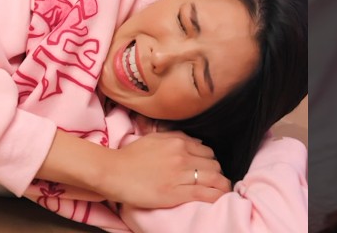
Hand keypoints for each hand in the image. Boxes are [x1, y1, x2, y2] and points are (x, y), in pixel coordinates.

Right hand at [104, 131, 231, 208]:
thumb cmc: (130, 156)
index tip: (209, 170)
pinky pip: (205, 194)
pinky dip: (216, 197)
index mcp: (178, 142)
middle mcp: (182, 156)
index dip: (211, 162)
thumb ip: (176, 137)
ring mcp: (180, 174)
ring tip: (223, 192)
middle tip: (215, 182)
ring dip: (222, 186)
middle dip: (217, 174)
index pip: (207, 151)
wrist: (113, 172)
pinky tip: (219, 199)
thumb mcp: (154, 138)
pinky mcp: (176, 193)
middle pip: (214, 165)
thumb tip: (198, 143)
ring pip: (214, 179)